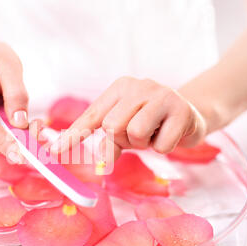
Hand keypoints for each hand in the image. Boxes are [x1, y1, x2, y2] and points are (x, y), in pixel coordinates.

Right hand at [0, 39, 27, 161]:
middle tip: (40, 137)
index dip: (0, 140)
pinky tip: (27, 128)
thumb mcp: (10, 67)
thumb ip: (16, 94)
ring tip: (37, 127)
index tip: (19, 154)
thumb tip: (20, 123)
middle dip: (13, 144)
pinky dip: (10, 137)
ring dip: (14, 141)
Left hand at [50, 77, 207, 161]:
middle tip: (139, 135)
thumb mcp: (125, 132)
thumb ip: (108, 143)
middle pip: (112, 126)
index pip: (91, 116)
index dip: (73, 136)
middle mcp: (138, 86)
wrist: (193, 115)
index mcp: (119, 89)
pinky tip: (171, 135)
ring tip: (154, 134)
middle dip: (123, 140)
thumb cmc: (152, 124)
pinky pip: (160, 145)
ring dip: (143, 144)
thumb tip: (96, 159)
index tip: (53, 152)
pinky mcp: (182, 110)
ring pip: (134, 133)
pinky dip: (163, 147)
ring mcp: (162, 95)